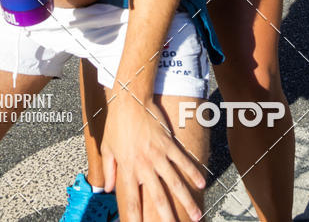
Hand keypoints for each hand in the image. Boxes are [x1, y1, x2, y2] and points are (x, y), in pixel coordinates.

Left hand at [101, 93, 204, 221]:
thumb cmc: (117, 123)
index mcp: (128, 168)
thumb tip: (107, 189)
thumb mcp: (107, 147)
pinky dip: (192, 173)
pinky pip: (183, 161)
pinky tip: (201, 184)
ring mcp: (158, 154)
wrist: (130, 99)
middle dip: (167, 217)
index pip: (132, 201)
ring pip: (175, 183)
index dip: (135, 219)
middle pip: (157, 198)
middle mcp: (144, 165)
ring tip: (196, 216)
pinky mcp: (168, 143)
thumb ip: (109, 170)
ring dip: (186, 200)